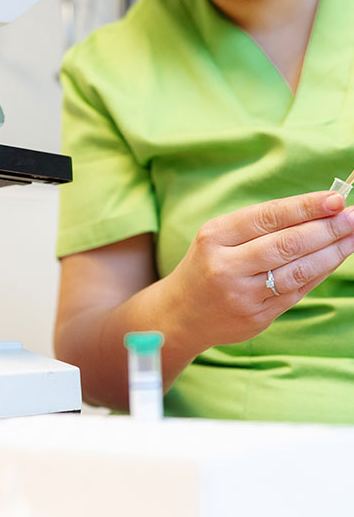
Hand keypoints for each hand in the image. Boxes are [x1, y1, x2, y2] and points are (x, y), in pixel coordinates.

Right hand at [168, 191, 353, 349]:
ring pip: (298, 270)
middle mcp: (225, 267)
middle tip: (353, 217)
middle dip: (328, 228)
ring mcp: (241, 295)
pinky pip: (296, 292)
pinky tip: (333, 259)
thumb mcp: (217, 239)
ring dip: (333, 252)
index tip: (336, 199)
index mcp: (214, 238)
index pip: (268, 217)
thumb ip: (259, 225)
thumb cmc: (205, 267)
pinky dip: (319, 273)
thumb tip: (317, 209)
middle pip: (288, 244)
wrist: (180, 314)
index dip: (305, 207)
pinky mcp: (255, 317)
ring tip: (352, 236)